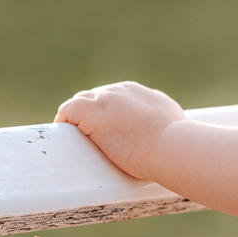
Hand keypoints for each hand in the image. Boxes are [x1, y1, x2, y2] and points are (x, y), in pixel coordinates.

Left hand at [55, 81, 184, 178]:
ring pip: (80, 101)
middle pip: (94, 97)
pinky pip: (67, 111)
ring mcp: (103, 100)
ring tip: (74, 135)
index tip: (105, 128)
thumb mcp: (169, 114)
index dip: (105, 112)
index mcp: (135, 91)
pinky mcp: (90, 112)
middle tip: (88, 134)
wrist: (169, 145)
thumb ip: (157, 111)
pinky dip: (64, 120)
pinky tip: (64, 133)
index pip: (112, 96)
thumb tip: (157, 117)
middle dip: (90, 113)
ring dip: (76, 117)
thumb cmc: (173, 139)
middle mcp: (118, 91)